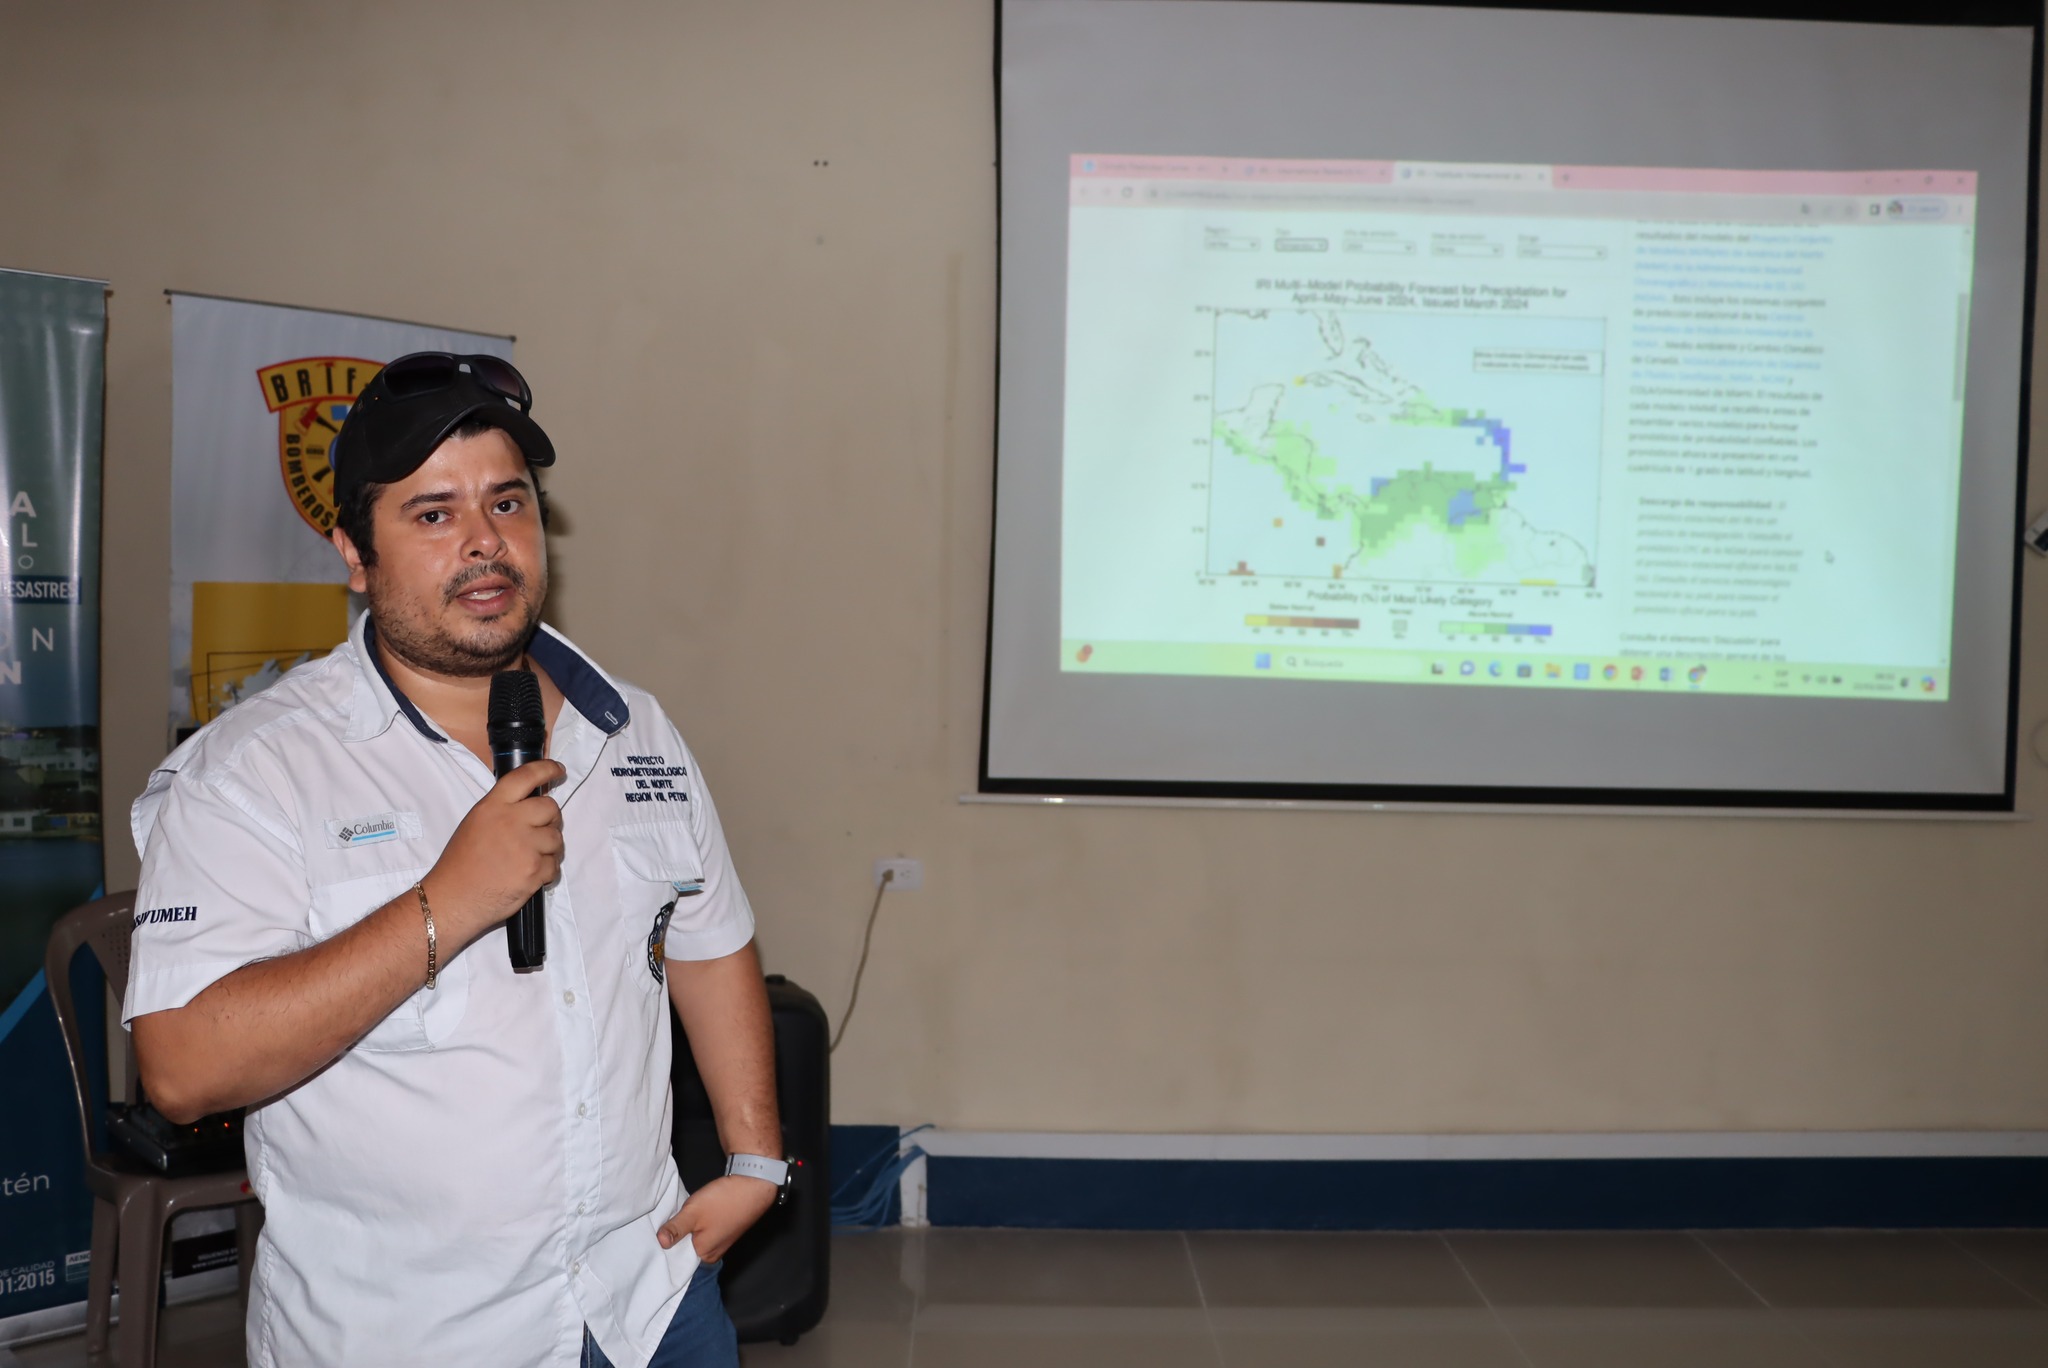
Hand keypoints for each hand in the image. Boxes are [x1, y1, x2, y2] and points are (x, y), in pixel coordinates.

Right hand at [424, 759, 566, 949]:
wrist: (452, 899)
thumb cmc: (460, 863)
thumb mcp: (475, 823)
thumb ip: (502, 810)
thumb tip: (529, 806)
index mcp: (493, 806)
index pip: (526, 777)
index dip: (547, 769)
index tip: (558, 770)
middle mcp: (511, 821)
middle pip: (550, 808)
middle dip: (550, 819)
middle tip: (538, 831)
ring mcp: (525, 846)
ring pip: (556, 838)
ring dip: (549, 848)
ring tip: (528, 858)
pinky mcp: (534, 871)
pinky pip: (554, 865)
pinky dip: (545, 872)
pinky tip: (527, 876)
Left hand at [657, 1175, 778, 1263]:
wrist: (754, 1183)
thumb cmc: (725, 1200)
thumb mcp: (692, 1212)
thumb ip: (675, 1228)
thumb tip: (659, 1242)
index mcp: (704, 1255)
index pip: (677, 1258)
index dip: (666, 1246)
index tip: (657, 1234)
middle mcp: (714, 1253)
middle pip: (687, 1248)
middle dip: (677, 1236)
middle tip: (668, 1222)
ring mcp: (722, 1241)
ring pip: (696, 1237)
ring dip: (689, 1228)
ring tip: (684, 1215)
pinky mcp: (726, 1229)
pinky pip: (706, 1231)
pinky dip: (699, 1223)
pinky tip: (698, 1213)